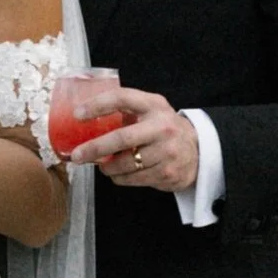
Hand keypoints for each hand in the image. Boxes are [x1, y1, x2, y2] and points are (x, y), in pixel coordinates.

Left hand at [78, 88, 198, 194]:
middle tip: (77, 155)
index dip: (98, 105)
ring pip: (125, 164)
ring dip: (107, 167)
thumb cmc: (163, 128)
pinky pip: (133, 179)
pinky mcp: (167, 173)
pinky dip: (120, 178)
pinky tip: (119, 173)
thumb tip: (84, 120)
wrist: (199, 151)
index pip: (122, 99)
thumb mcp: (150, 110)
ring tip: (102, 165)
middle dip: (95, 148)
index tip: (77, 115)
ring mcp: (166, 152)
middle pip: (122, 138)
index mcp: (154, 105)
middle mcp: (162, 127)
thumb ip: (126, 111)